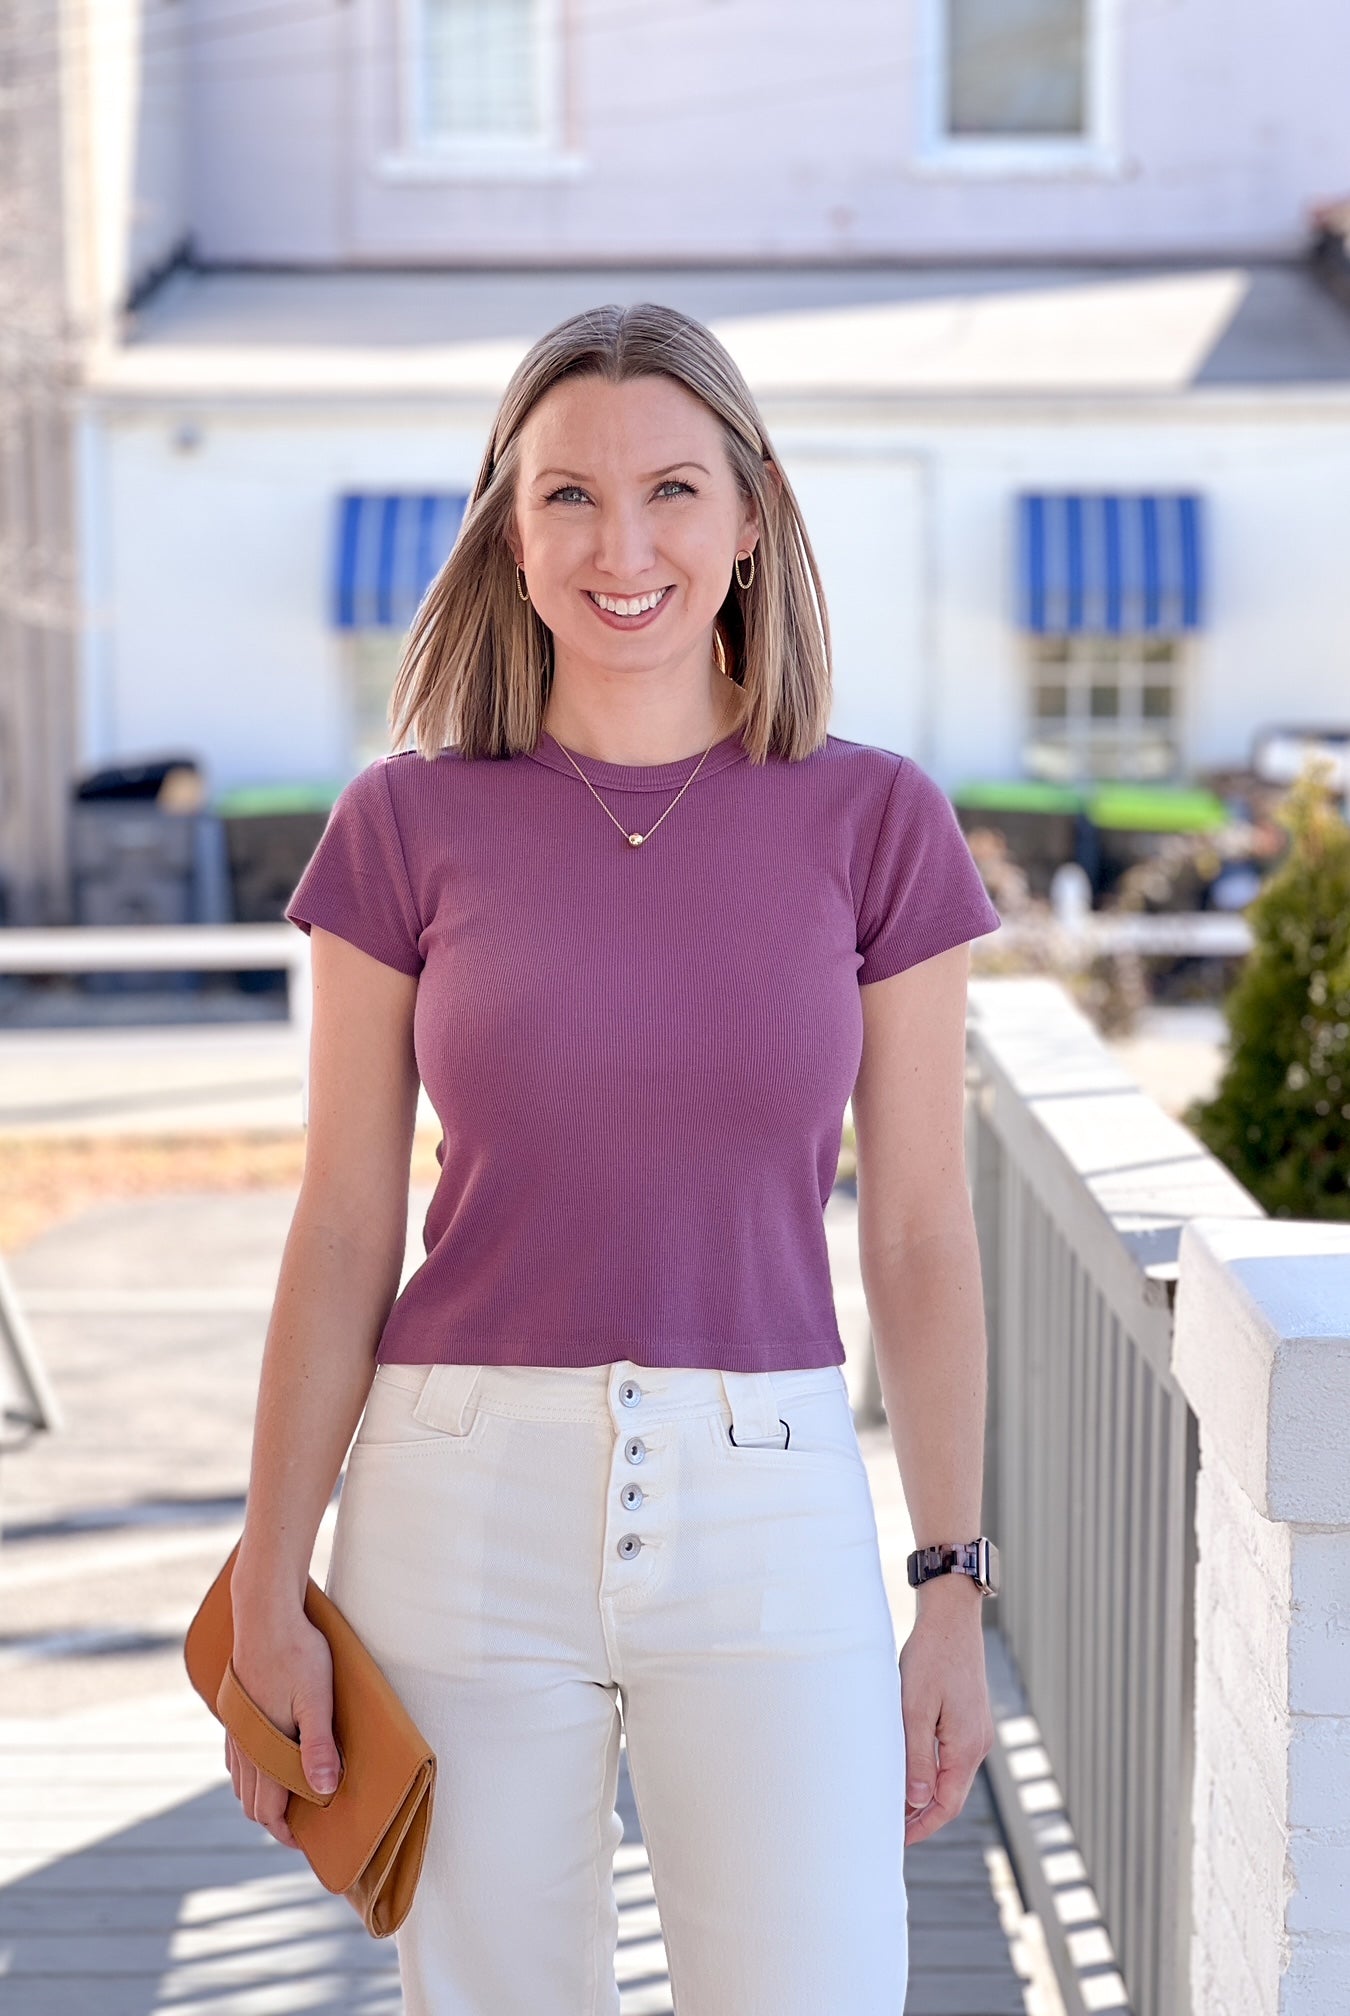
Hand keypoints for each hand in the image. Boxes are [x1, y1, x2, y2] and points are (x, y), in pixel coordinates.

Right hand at [225, 1605, 340, 1850]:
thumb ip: (318, 1746)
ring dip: (261, 1796)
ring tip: (290, 1795)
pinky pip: (237, 1756)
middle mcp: (244, 1746)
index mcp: (264, 1751)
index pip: (269, 1811)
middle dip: (275, 1819)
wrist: (263, 1614)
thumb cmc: (297, 1653)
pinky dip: (250, 1772)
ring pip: (242, 1781)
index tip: (306, 1841)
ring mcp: (236, 1729)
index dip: (287, 1832)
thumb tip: (324, 1790)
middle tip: (303, 1822)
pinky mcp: (234, 1711)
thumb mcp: (317, 1699)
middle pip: (252, 1803)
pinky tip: (267, 1760)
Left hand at [898, 1577, 994, 1845]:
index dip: (922, 1827)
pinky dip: (931, 1771)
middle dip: (922, 1816)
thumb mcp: (915, 1708)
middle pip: (951, 1796)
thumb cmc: (931, 1658)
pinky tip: (908, 1767)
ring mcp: (975, 1730)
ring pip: (950, 1776)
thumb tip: (918, 1802)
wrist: (952, 1618)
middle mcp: (977, 1744)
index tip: (896, 1840)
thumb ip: (917, 1757)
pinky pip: (951, 1756)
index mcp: (966, 1747)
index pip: (946, 1805)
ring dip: (925, 1793)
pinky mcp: (968, 1718)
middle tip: (889, 1827)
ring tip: (893, 1802)